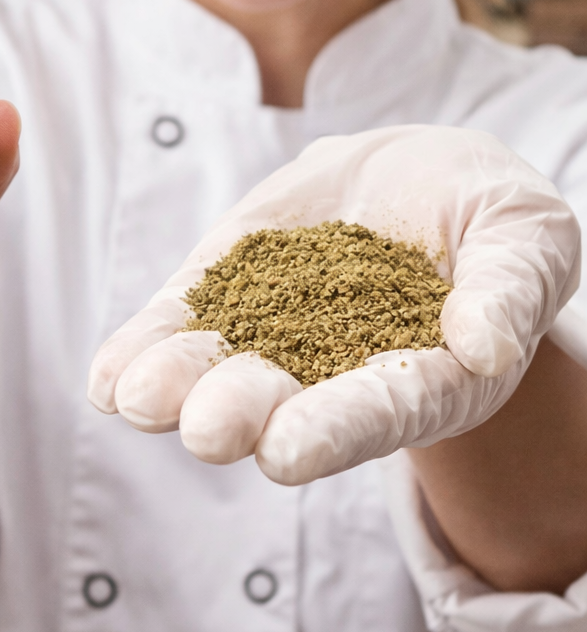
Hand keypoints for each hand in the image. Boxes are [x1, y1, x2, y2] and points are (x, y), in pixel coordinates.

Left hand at [87, 126, 580, 484]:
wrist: (411, 178)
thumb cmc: (485, 215)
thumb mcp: (522, 238)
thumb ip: (507, 289)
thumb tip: (482, 345)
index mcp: (420, 376)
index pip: (376, 410)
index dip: (332, 430)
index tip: (286, 453)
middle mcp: (334, 369)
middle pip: (284, 400)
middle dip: (240, 412)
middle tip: (204, 430)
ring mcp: (272, 329)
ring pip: (218, 365)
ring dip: (174, 383)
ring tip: (134, 397)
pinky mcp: (228, 288)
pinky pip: (183, 319)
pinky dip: (145, 346)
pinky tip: (108, 376)